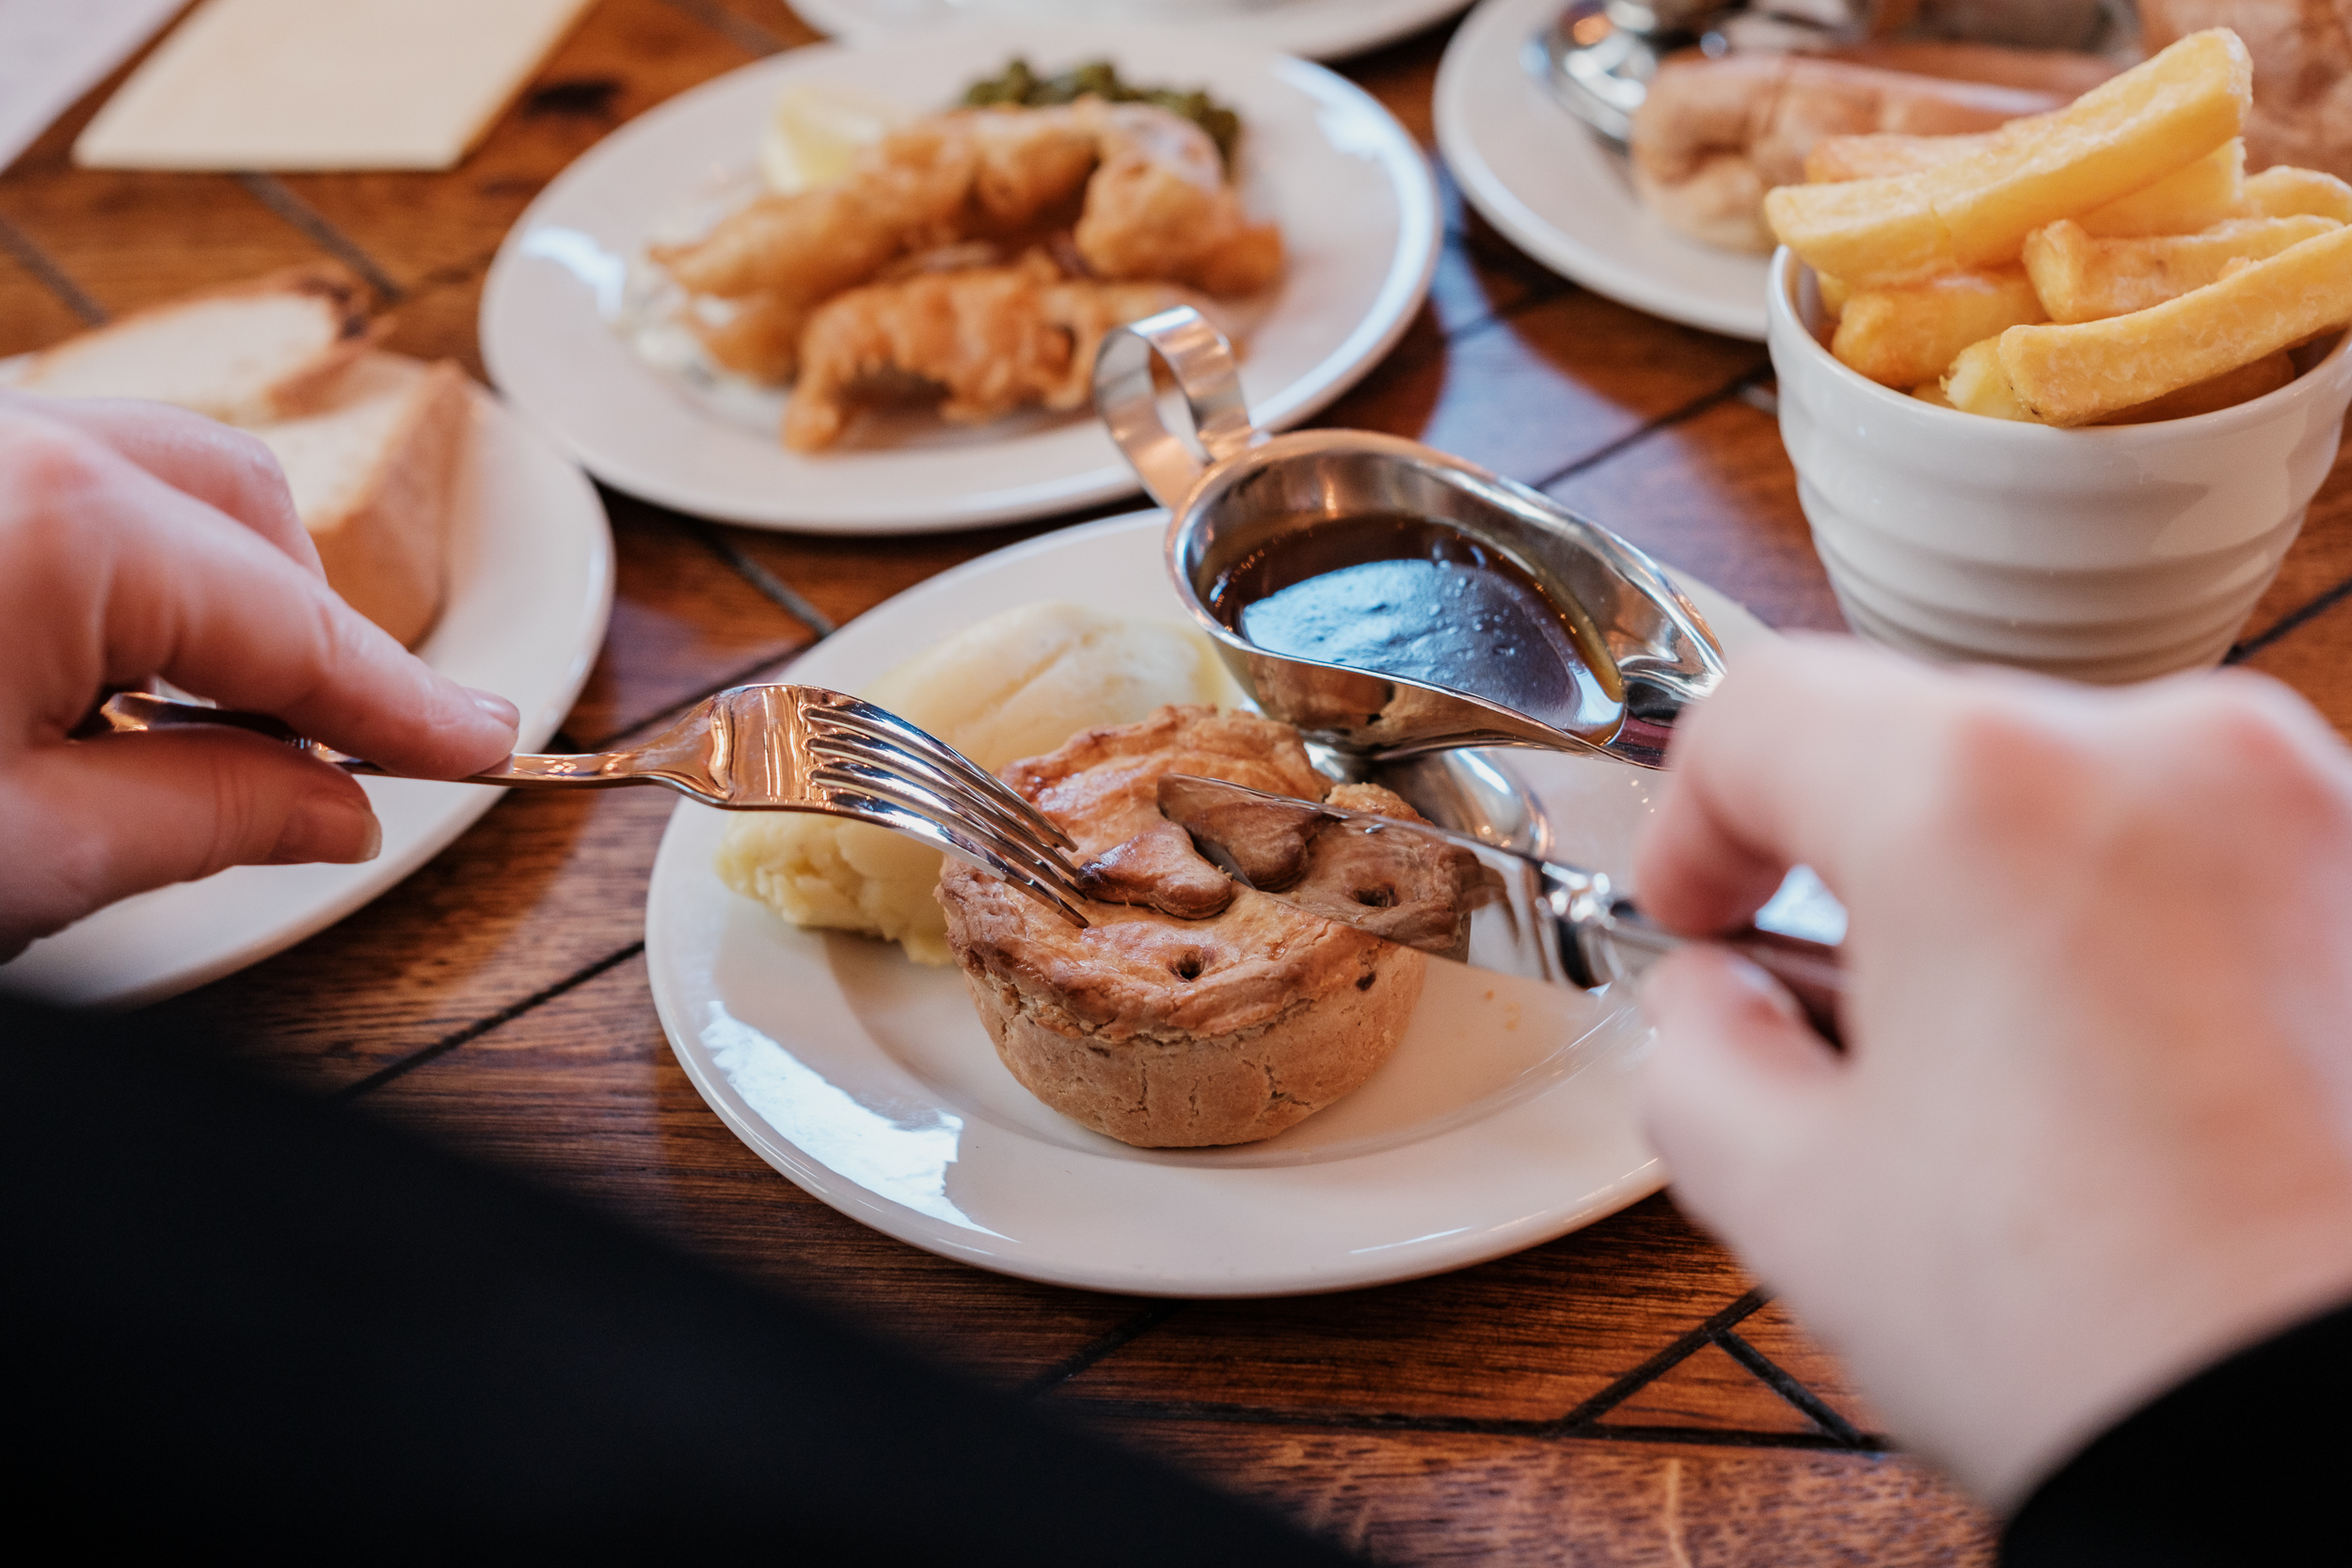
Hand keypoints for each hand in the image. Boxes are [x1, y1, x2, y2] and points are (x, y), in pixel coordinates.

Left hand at [0, 393, 517, 959]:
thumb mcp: (22, 854)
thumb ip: (205, 818)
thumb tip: (333, 811)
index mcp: (62, 521)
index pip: (299, 626)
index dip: (403, 703)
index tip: (480, 744)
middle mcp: (10, 441)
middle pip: (239, 503)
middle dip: (301, 623)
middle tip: (326, 749)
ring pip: (141, 477)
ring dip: (203, 587)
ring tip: (191, 719)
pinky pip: (49, 483)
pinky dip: (106, 562)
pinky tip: (79, 666)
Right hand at [1632, 636, 2351, 1509]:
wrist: (2342, 1445)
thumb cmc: (2105, 1337)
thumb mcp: (1786, 1195)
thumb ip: (1691, 1049)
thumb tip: (1718, 1002)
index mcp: (1983, 795)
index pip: (1767, 711)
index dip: (1689, 818)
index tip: (1695, 911)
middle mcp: (2168, 753)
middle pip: (1927, 748)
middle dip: (1848, 872)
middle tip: (1824, 1021)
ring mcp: (2308, 814)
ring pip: (2069, 799)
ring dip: (1991, 898)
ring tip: (1986, 1079)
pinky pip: (2197, 858)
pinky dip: (2122, 931)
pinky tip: (2111, 1087)